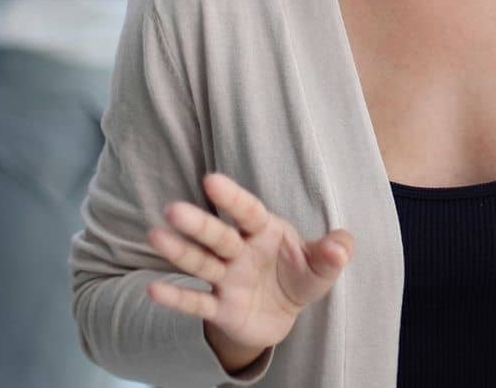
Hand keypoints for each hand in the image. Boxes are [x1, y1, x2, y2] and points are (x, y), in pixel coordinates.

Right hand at [145, 173, 354, 372]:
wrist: (282, 315)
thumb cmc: (300, 276)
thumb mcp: (322, 266)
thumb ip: (333, 253)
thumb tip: (342, 248)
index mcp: (264, 232)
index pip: (248, 212)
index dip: (232, 198)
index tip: (212, 180)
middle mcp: (240, 252)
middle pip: (218, 236)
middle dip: (199, 225)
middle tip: (173, 209)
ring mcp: (227, 279)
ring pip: (201, 263)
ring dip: (180, 252)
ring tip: (156, 235)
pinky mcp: (219, 309)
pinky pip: (196, 303)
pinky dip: (177, 298)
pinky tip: (153, 290)